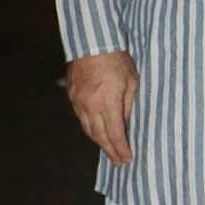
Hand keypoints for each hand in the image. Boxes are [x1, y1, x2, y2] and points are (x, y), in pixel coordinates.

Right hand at [67, 51, 138, 165]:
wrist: (93, 43)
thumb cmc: (117, 59)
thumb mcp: (132, 81)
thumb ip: (129, 104)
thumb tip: (127, 122)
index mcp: (107, 103)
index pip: (114, 134)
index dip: (120, 149)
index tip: (127, 159)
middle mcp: (90, 107)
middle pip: (99, 136)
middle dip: (110, 150)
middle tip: (119, 162)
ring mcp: (78, 102)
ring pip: (88, 129)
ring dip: (99, 142)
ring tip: (109, 150)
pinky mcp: (72, 96)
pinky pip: (81, 118)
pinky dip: (90, 128)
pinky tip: (96, 131)